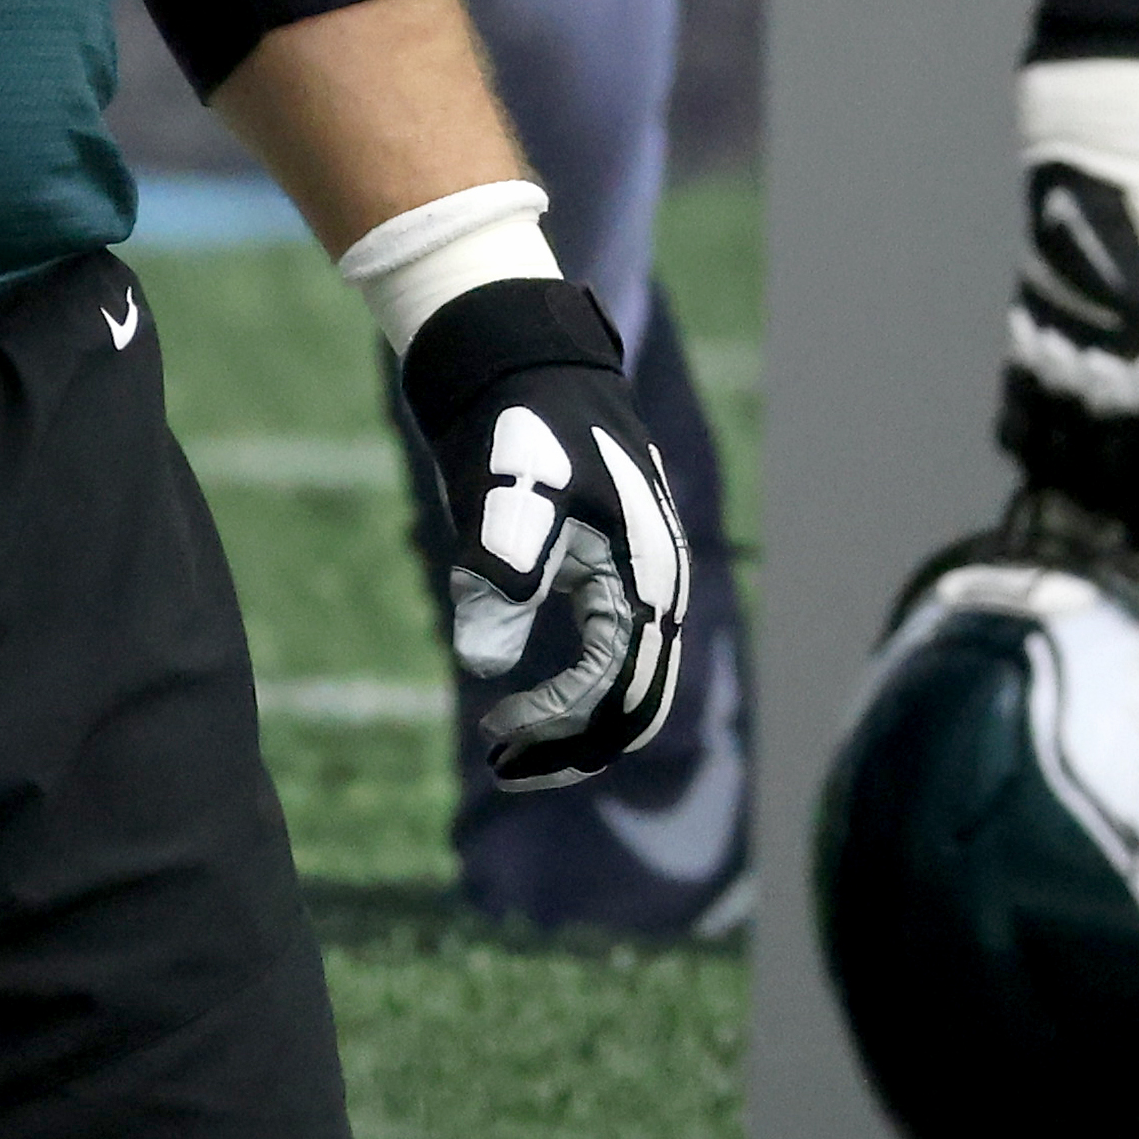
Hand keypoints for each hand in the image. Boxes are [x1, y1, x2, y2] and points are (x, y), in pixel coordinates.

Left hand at [400, 276, 685, 789]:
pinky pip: (610, 656)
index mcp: (647, 579)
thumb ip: (500, 573)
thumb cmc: (521, 428)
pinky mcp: (614, 576)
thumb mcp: (509, 494)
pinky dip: (575, 692)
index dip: (561, 728)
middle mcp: (657, 590)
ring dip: (574, 727)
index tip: (497, 740)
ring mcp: (641, 584)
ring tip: (508, 750)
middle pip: (636, 704)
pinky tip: (525, 703)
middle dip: (574, 747)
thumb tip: (481, 664)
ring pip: (627, 685)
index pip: (620, 689)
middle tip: (504, 771)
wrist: (528, 367)